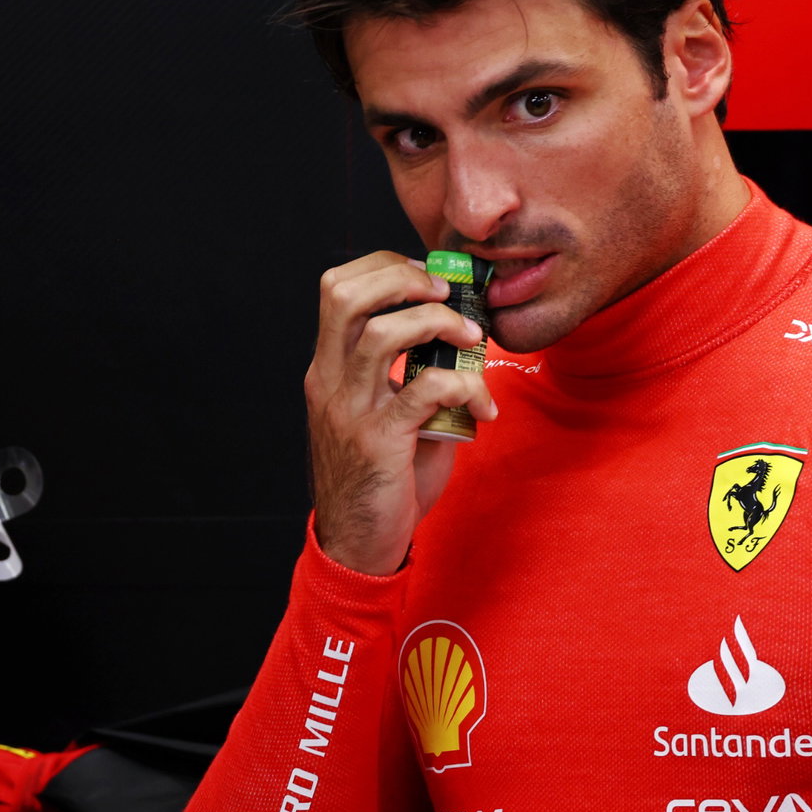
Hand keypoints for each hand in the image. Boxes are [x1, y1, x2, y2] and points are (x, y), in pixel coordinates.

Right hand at [305, 252, 495, 574]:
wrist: (358, 544)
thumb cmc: (380, 476)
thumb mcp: (384, 413)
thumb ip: (408, 374)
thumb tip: (461, 338)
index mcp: (328, 368)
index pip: (337, 288)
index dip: (385, 267)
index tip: (429, 280)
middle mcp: (330, 381)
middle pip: (345, 295)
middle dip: (402, 278)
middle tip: (445, 293)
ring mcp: (350, 410)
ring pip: (381, 334)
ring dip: (437, 323)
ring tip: (471, 339)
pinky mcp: (378, 442)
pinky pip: (422, 391)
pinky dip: (463, 386)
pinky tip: (483, 407)